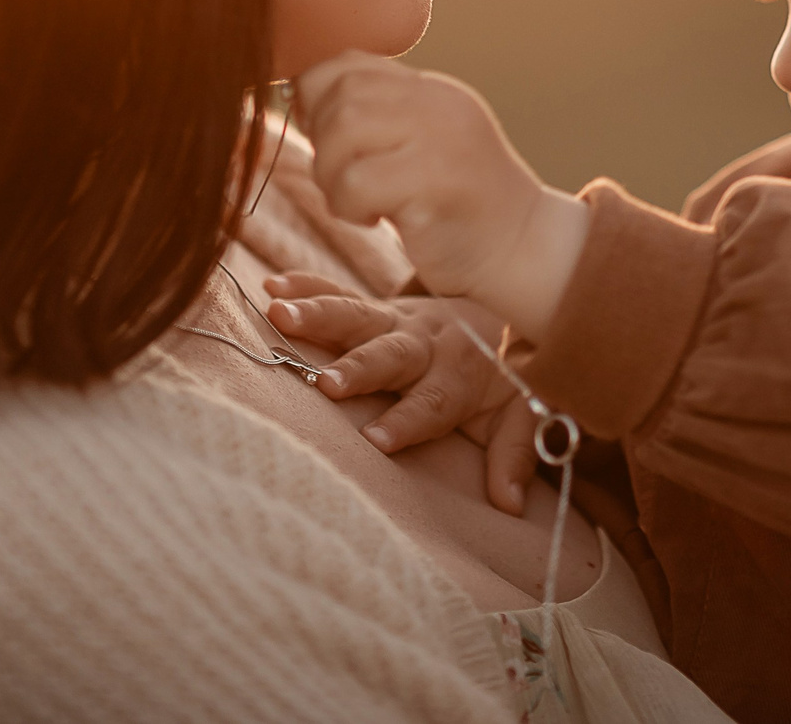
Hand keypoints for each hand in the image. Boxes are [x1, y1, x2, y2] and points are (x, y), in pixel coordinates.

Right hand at [264, 273, 542, 513]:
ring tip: (279, 315)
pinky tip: (272, 288)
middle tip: (326, 384)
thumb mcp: (518, 413)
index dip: (407, 421)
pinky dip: (306, 286)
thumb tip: (511, 504)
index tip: (376, 441)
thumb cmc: (502, 375)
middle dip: (358, 369)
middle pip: (390, 355)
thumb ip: (513, 454)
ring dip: (318, 315)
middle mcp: (424, 343)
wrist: (499, 310)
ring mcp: (396, 320)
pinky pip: (338, 292)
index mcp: (458, 375)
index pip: (433, 403)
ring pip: (356, 315)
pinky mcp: (374, 307)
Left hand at [295, 52, 589, 341]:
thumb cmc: (456, 208)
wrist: (522, 252)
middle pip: (341, 93)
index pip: (349, 64)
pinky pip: (357, 181)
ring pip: (344, 129)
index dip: (317, 100)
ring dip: (331, 174)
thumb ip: (377, 117)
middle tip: (342, 181)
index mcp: (431, 91)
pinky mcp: (437, 182)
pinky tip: (374, 220)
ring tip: (354, 202)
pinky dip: (348, 205)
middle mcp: (438, 103)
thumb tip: (298, 94)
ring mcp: (441, 138)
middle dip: (321, 141)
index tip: (326, 142)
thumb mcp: (420, 146)